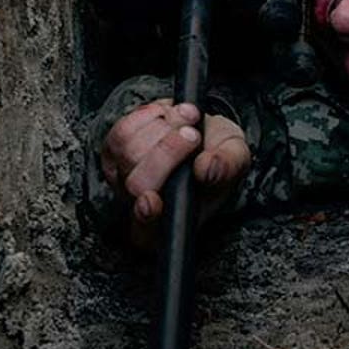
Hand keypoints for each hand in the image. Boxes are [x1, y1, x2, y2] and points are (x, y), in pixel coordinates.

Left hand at [99, 99, 250, 250]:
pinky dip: (148, 116)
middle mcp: (140, 206)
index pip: (147, 232)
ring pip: (129, 153)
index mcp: (171, 221)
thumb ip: (227, 166)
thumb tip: (206, 170)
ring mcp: (121, 178)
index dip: (145, 217)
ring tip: (187, 123)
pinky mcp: (113, 151)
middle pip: (138, 184)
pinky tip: (167, 117)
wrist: (202, 129)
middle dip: (167, 152)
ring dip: (162, 129)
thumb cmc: (218, 153)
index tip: (151, 200)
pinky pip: (122, 131)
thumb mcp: (236, 158)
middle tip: (194, 135)